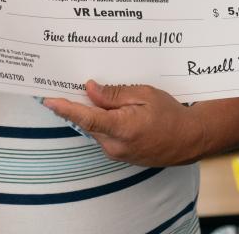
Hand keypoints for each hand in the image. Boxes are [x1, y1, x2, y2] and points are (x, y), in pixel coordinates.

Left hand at [42, 80, 203, 166]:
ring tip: (92, 93)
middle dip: (77, 105)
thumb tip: (90, 89)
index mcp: (122, 129)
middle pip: (87, 122)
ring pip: (94, 129)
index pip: (86, 118)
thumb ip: (114, 94)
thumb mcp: (144, 95)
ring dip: (91, 113)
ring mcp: (117, 153)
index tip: (48, 99)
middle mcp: (116, 145)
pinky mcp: (120, 155)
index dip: (65, 108)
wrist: (189, 139)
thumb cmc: (171, 115)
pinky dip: (101, 122)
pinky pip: (103, 135)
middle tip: (66, 84)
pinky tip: (106, 108)